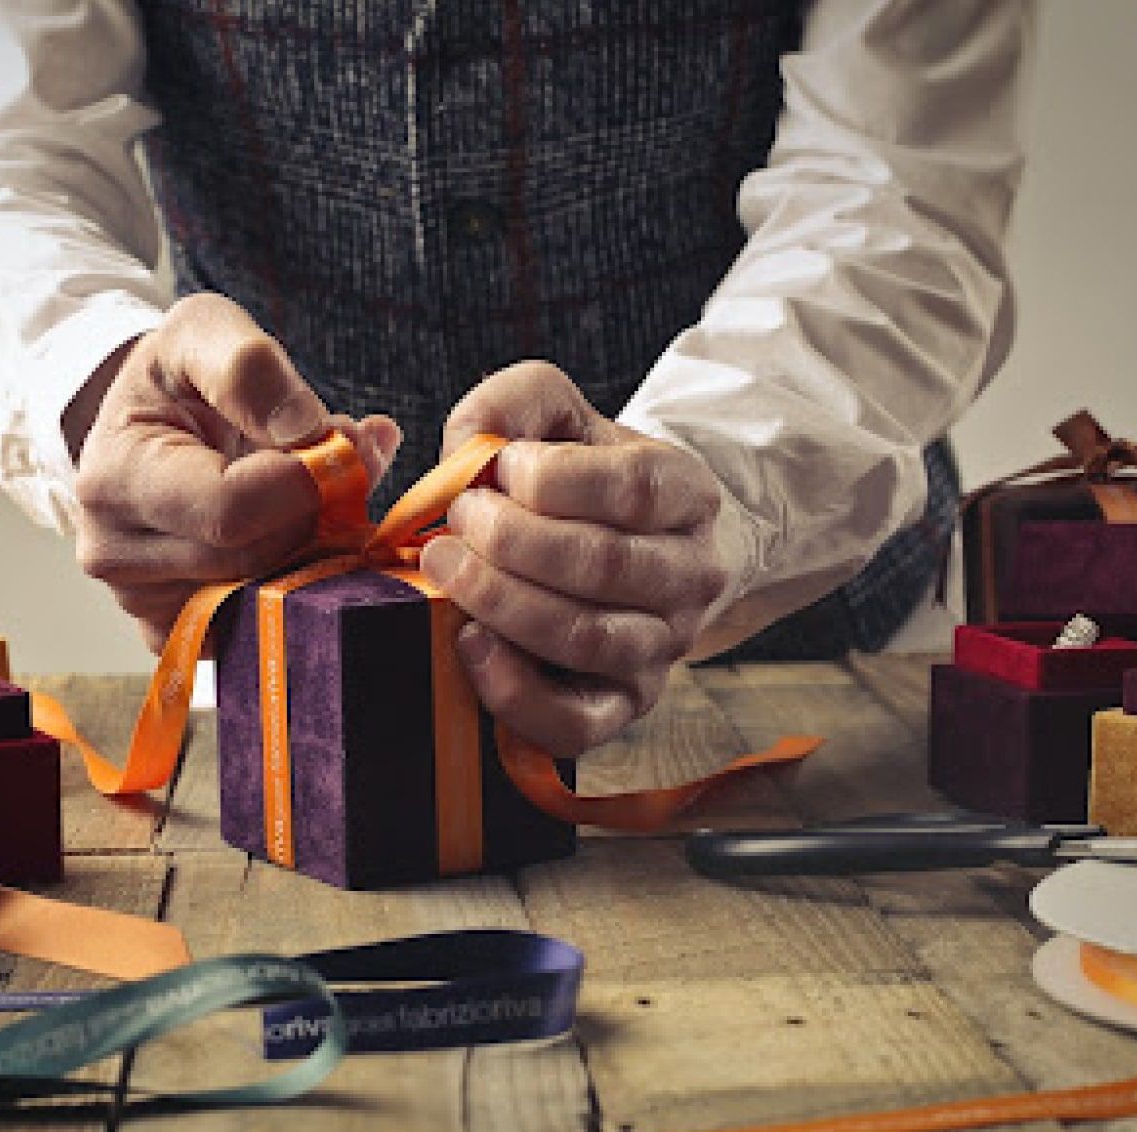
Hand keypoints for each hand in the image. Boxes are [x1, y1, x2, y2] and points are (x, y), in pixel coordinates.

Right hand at [72, 294, 399, 649]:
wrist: (141, 425)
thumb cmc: (172, 378)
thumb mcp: (203, 332)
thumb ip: (251, 368)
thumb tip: (309, 432)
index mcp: (114, 480)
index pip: (232, 509)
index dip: (306, 481)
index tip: (343, 443)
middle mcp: (116, 556)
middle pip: (258, 560)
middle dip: (320, 511)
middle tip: (348, 462)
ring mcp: (143, 605)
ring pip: (269, 597)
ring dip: (318, 546)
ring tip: (318, 491)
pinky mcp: (174, 632)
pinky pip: (260, 628)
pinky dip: (298, 585)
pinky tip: (298, 536)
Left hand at [421, 361, 730, 757]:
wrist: (637, 548)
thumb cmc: (584, 478)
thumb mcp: (559, 418)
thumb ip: (512, 404)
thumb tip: (466, 446)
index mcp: (688, 493)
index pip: (632, 488)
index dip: (549, 480)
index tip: (497, 468)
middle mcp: (691, 576)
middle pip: (602, 565)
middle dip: (508, 542)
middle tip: (455, 521)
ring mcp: (662, 648)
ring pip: (585, 638)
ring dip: (500, 603)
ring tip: (445, 569)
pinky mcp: (623, 705)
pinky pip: (574, 722)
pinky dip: (513, 692)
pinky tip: (469, 645)